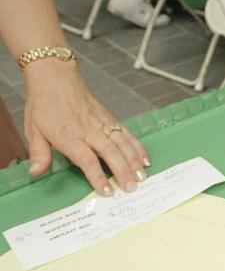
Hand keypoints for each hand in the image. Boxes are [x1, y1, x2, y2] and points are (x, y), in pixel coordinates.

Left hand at [23, 63, 148, 195]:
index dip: (98, 177)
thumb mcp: (33, 130)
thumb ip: (38, 153)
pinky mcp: (110, 119)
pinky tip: (145, 159)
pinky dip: (138, 147)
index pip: (87, 160)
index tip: (106, 191)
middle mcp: (89, 130)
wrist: (56, 79)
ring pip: (123, 144)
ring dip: (134, 161)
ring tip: (142, 176)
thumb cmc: (44, 105)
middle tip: (131, 188)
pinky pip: (127, 134)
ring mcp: (102, 124)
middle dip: (123, 172)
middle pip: (111, 153)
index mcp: (68, 136)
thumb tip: (36, 172)